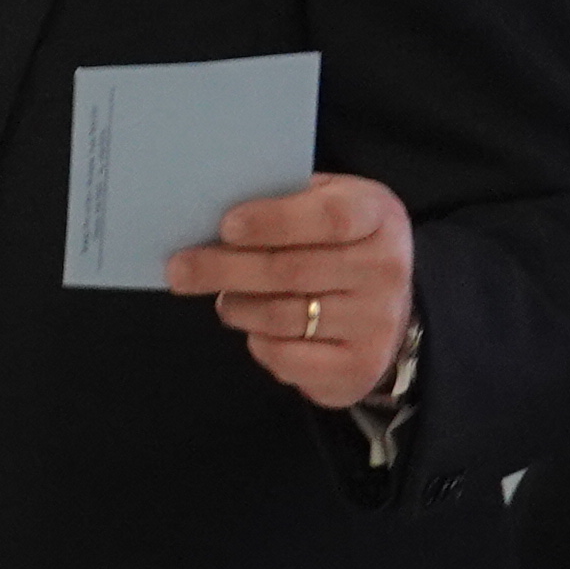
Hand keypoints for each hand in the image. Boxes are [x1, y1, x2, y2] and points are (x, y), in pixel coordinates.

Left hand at [165, 172, 419, 408]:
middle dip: (226, 269)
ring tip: (222, 298)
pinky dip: (259, 343)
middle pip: (293, 270)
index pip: (330, 217)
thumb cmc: (340, 245)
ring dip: (238, 306)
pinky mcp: (360, 366)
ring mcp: (377, 322)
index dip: (274, 221)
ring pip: (284, 316)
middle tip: (180, 268)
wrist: (389, 308)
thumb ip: (285, 201)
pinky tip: (254, 328)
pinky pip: (289, 358)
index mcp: (378, 216)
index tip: (226, 226)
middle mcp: (386, 269)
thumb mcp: (327, 204)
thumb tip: (211, 208)